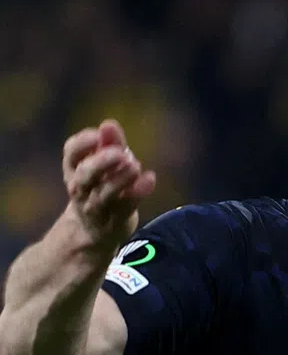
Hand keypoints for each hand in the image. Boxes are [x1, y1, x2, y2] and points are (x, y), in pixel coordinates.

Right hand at [62, 119, 156, 250]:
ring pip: (104, 194)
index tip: (97, 135)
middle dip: (101, 162)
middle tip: (120, 153)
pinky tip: (150, 178)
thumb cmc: (99, 187)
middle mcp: (81, 188)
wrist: (94, 230)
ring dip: (119, 180)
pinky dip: (138, 192)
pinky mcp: (115, 219)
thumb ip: (109, 144)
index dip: (83, 143)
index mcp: (74, 169)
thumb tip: (109, 124)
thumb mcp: (102, 164)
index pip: (71, 153)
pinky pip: (126, 206)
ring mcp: (97, 206)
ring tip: (134, 165)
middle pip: (85, 174)